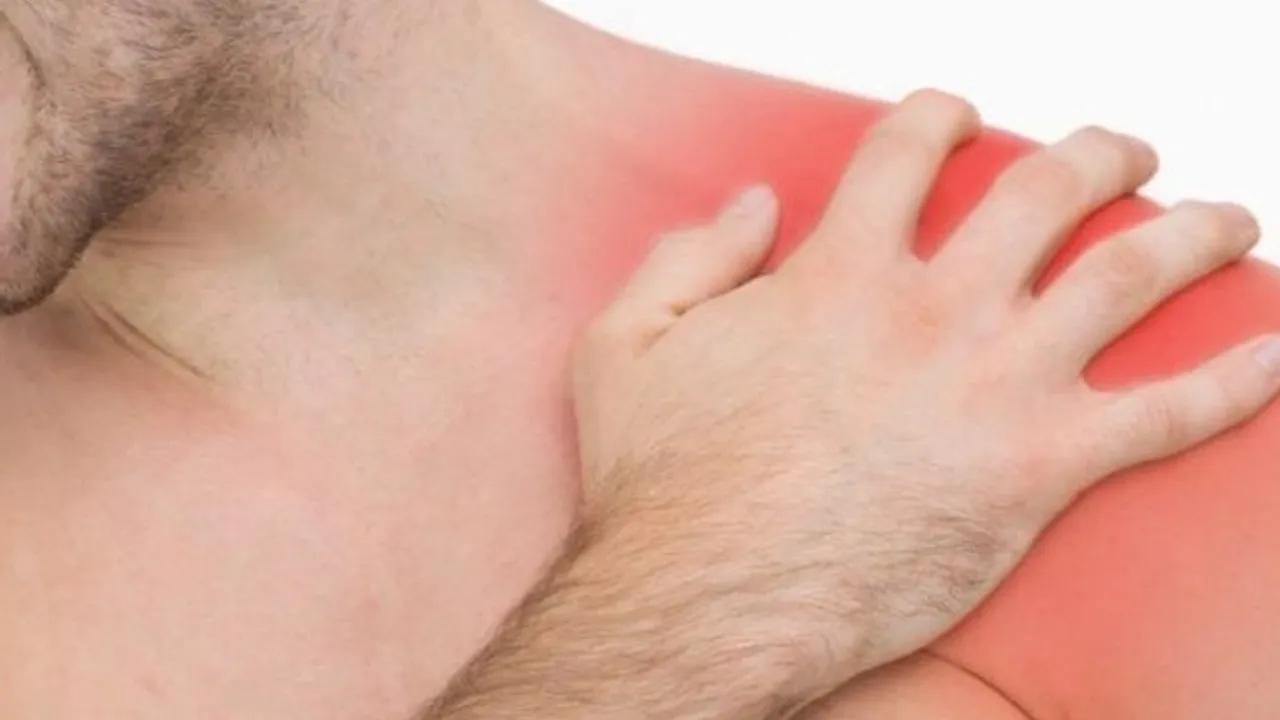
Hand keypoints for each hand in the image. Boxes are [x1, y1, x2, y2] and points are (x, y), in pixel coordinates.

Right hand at [571, 90, 1275, 694]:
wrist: (706, 600)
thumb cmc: (662, 484)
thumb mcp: (625, 345)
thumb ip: (688, 256)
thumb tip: (754, 201)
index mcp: (838, 272)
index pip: (909, 149)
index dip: (938, 115)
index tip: (958, 118)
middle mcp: (932, 310)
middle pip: (1047, 189)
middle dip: (1098, 155)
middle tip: (1124, 156)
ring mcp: (993, 385)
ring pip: (1128, 275)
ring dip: (1193, 232)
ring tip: (1227, 219)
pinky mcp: (1037, 471)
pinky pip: (1167, 415)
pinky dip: (1236, 382)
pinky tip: (1277, 355)